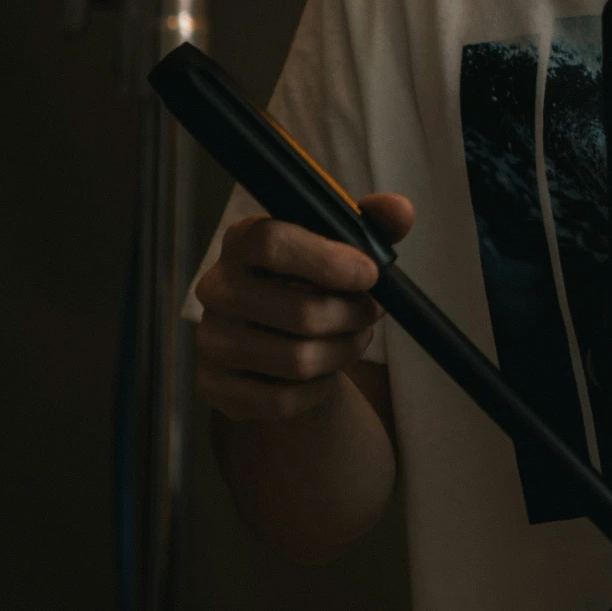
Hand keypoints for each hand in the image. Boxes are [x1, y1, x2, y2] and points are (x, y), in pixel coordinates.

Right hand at [192, 194, 410, 421]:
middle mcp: (217, 288)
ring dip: (343, 353)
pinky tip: (324, 373)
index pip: (272, 243)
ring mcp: (210, 340)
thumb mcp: (345, 246)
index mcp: (242, 241)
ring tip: (354, 340)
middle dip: (353, 317)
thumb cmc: (317, 283)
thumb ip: (373, 224)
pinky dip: (318, 390)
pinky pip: (282, 400)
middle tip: (372, 313)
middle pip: (300, 312)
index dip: (328, 261)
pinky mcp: (215, 386)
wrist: (287, 339)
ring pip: (297, 360)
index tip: (370, 274)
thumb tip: (400, 210)